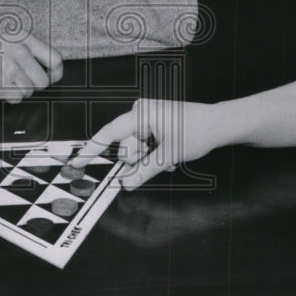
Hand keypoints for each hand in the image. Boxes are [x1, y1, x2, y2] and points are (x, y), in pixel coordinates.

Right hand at [0, 34, 63, 103]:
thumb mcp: (6, 42)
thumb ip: (28, 53)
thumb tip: (51, 73)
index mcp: (22, 38)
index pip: (55, 58)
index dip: (57, 72)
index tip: (52, 76)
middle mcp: (18, 52)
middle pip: (43, 81)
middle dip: (33, 85)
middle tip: (19, 80)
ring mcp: (9, 69)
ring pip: (28, 92)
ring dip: (18, 91)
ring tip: (3, 80)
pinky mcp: (0, 84)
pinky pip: (15, 99)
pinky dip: (8, 97)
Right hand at [70, 99, 221, 188]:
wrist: (219, 123)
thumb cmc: (197, 131)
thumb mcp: (169, 156)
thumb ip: (144, 171)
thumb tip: (125, 184)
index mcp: (141, 113)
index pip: (109, 133)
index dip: (92, 149)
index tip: (77, 162)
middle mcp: (141, 111)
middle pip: (125, 145)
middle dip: (139, 158)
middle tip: (159, 160)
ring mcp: (147, 115)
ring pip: (135, 146)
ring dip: (149, 157)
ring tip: (168, 158)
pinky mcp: (153, 121)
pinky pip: (143, 142)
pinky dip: (153, 152)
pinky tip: (168, 152)